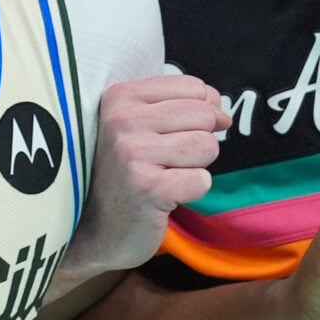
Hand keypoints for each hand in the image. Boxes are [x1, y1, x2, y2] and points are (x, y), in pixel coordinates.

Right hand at [69, 75, 225, 276]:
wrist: (97, 231)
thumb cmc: (125, 174)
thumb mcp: (139, 127)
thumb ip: (180, 106)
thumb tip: (221, 110)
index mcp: (119, 97)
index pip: (193, 87)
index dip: (201, 112)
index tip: (178, 133)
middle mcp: (122, 121)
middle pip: (204, 115)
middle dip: (198, 141)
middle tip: (168, 161)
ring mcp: (133, 154)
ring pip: (207, 145)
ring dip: (194, 166)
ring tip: (165, 176)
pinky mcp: (149, 188)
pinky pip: (202, 179)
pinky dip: (191, 191)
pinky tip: (164, 196)